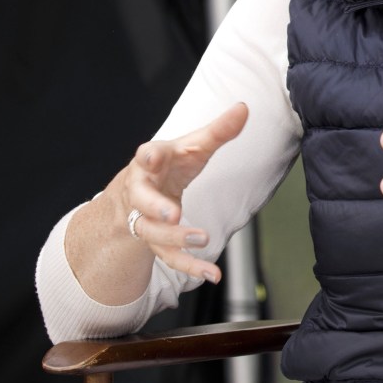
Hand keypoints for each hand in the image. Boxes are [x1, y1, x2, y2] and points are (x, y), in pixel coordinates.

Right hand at [118, 102, 247, 282]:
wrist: (137, 191)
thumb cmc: (169, 164)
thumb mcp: (192, 146)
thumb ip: (218, 131)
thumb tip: (244, 108)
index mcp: (150, 162)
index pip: (146, 157)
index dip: (148, 156)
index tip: (149, 156)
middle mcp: (141, 192)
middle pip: (143, 201)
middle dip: (156, 208)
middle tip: (172, 213)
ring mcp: (145, 219)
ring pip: (154, 233)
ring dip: (176, 238)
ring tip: (201, 239)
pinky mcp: (155, 241)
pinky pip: (169, 257)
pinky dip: (190, 266)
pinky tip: (211, 274)